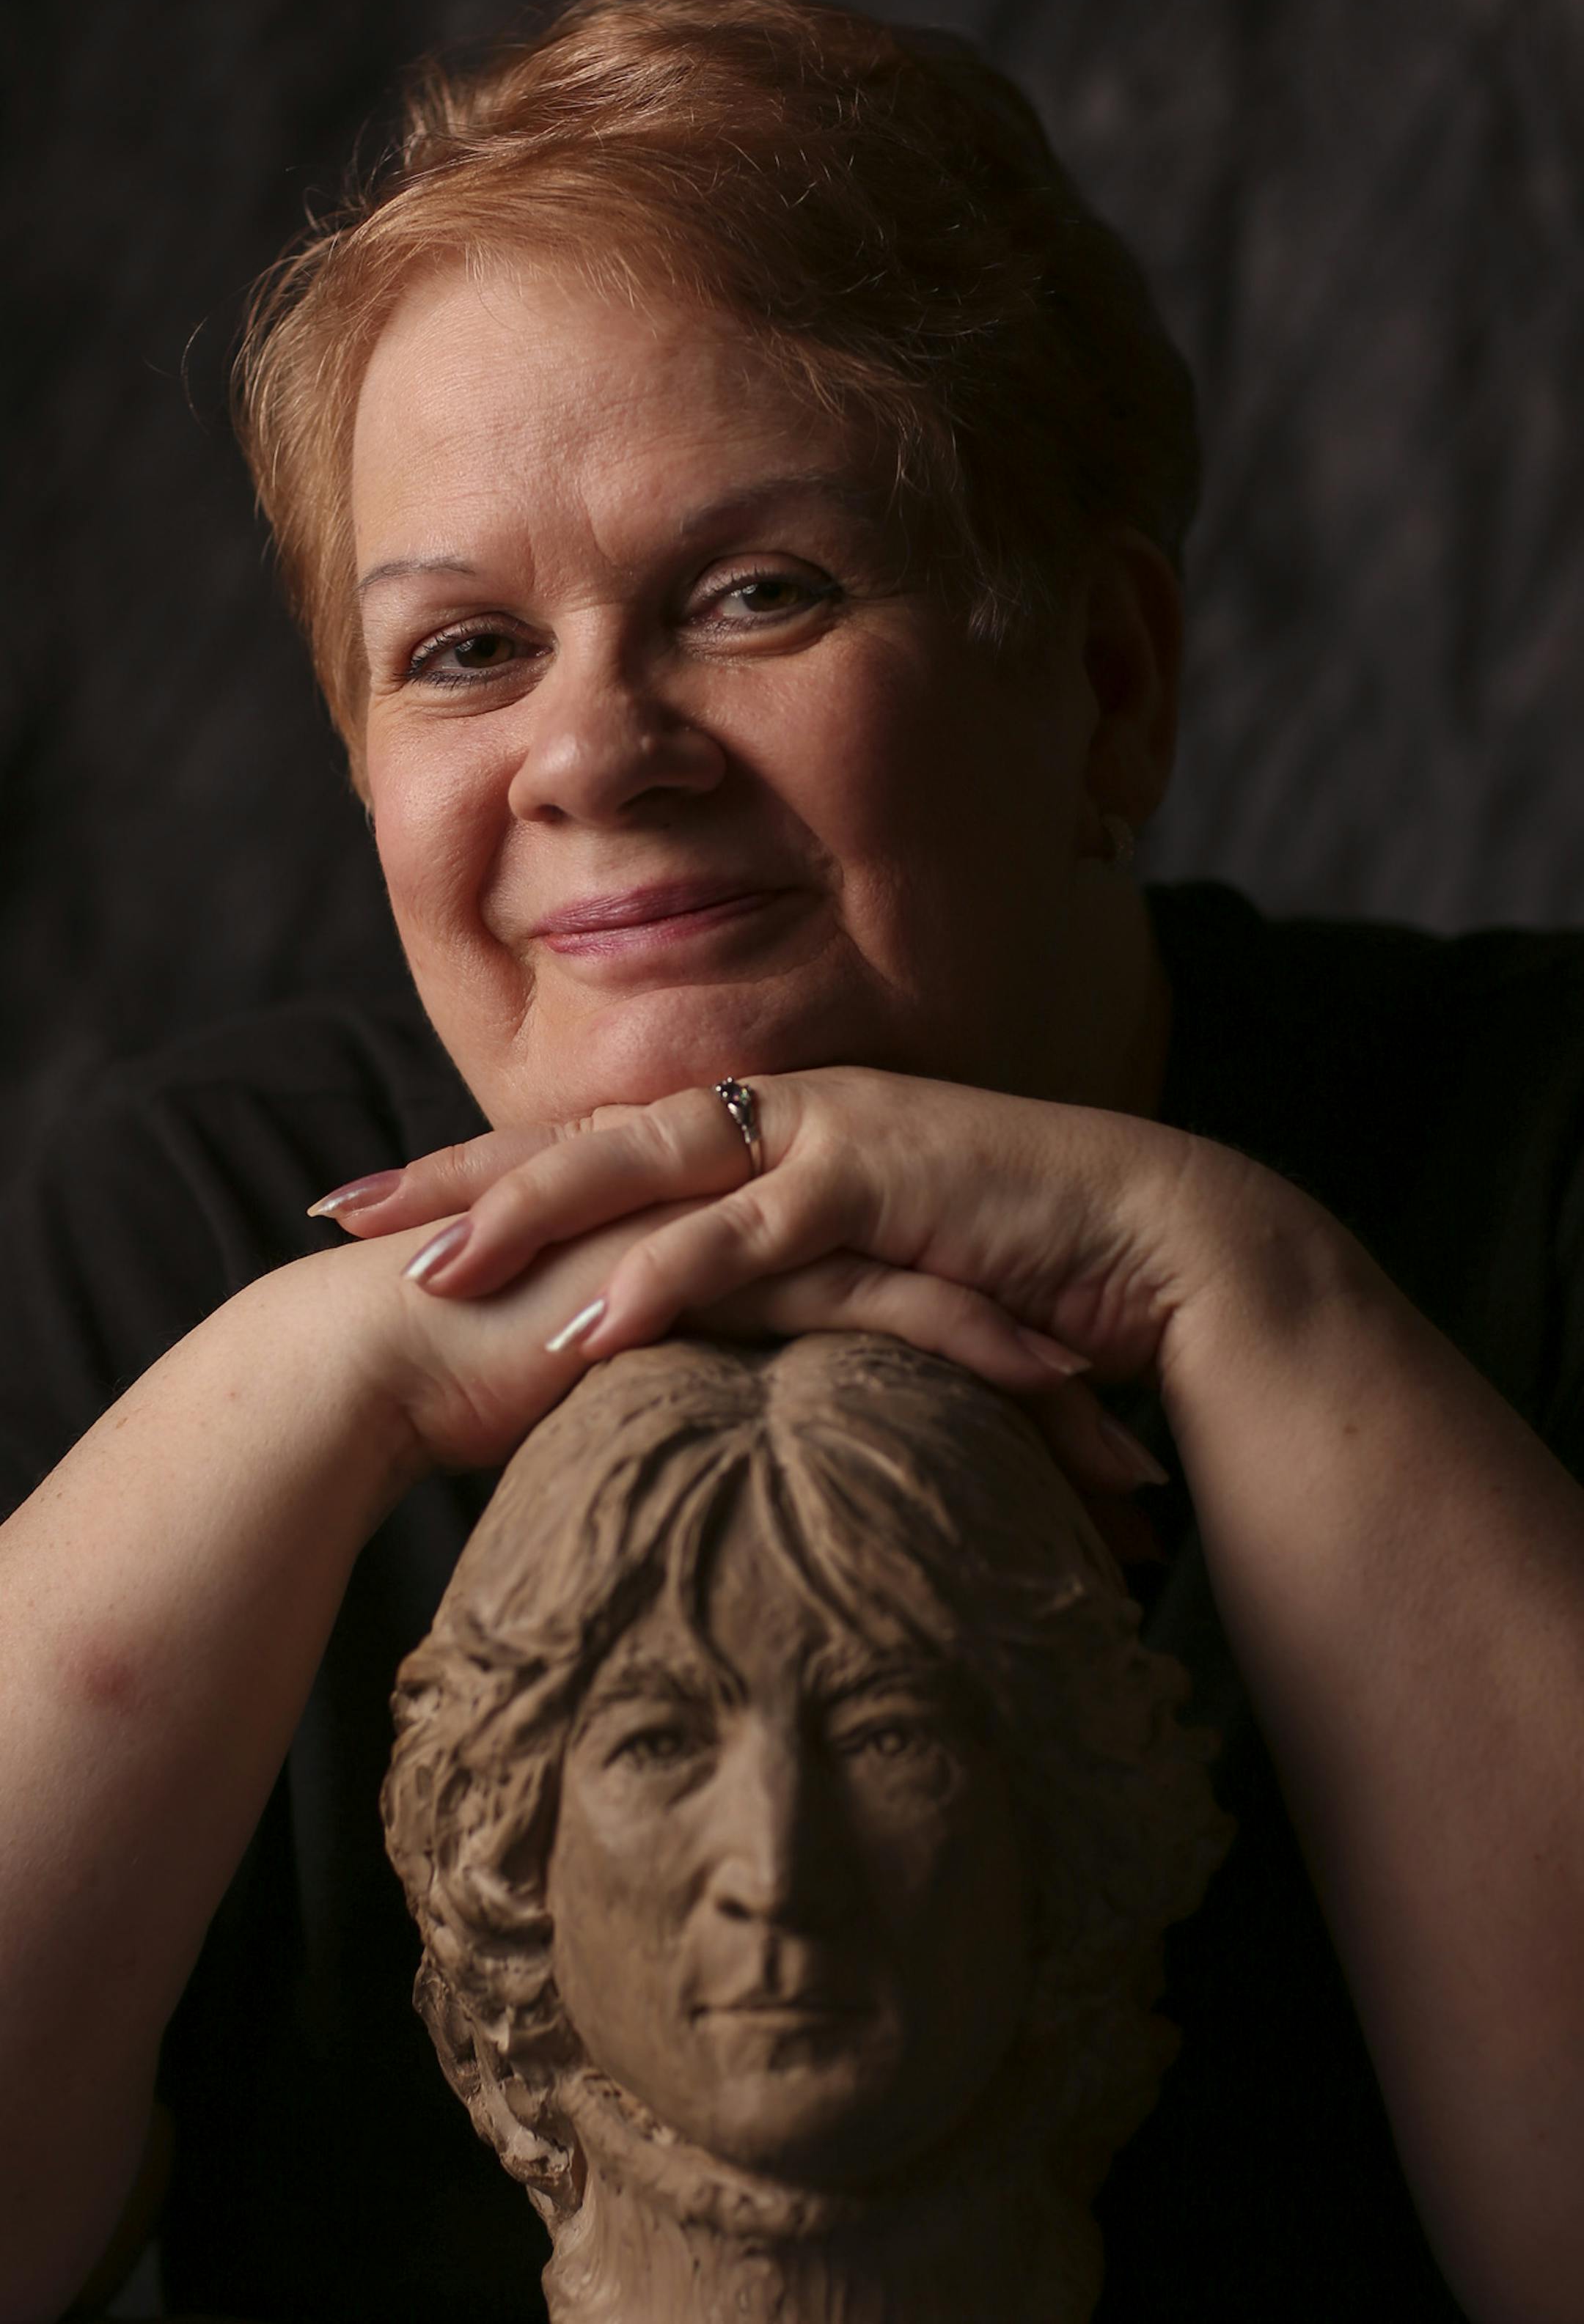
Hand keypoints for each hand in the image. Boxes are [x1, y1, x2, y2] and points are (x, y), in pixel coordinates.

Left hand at [323, 1068, 1245, 1511]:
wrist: (1149, 1241)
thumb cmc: (1012, 1269)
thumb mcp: (869, 1276)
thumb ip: (781, 1288)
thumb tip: (696, 1352)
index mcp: (766, 1133)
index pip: (599, 1147)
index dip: (484, 1173)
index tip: (378, 1206)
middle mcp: (780, 1114)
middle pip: (587, 1134)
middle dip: (462, 1172)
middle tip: (343, 1209)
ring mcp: (829, 1132)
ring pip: (648, 1168)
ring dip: (534, 1220)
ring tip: (427, 1277)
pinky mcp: (884, 1178)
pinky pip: (752, 1234)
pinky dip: (665, 1277)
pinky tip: (586, 1326)